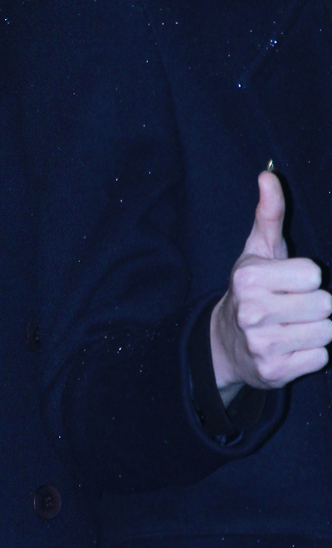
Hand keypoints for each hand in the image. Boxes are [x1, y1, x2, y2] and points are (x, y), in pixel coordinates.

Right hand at [211, 170, 331, 404]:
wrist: (225, 343)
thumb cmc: (252, 289)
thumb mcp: (258, 251)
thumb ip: (269, 213)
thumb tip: (268, 175)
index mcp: (248, 277)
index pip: (313, 274)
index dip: (306, 278)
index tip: (286, 283)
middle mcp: (251, 311)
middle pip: (324, 304)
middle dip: (314, 305)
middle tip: (290, 306)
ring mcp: (261, 344)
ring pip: (325, 332)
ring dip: (315, 330)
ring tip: (291, 326)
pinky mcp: (273, 372)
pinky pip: (320, 357)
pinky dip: (311, 353)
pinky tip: (290, 347)